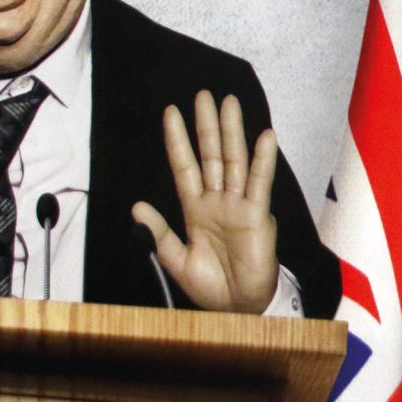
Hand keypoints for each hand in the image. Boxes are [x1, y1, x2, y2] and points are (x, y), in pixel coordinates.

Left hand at [132, 90, 281, 313]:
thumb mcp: (175, 259)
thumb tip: (137, 206)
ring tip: (229, 103)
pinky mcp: (256, 214)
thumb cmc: (210, 286)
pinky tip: (264, 136)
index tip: (170, 113)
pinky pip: (258, 182)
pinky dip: (262, 160)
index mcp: (195, 209)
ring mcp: (238, 205)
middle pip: (210, 154)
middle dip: (206, 125)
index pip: (185, 166)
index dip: (177, 141)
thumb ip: (159, 232)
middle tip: (203, 95)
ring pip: (233, 160)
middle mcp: (217, 200)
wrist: (236, 307)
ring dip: (232, 131)